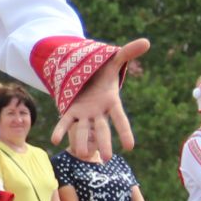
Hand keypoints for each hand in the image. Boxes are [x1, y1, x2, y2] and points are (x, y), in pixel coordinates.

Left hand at [51, 38, 149, 158]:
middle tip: (105, 159)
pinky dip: (60, 130)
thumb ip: (128, 52)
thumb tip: (147, 41)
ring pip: (83, 129)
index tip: (130, 147)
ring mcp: (84, 113)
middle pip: (102, 129)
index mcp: (111, 101)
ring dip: (82, 141)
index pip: (120, 119)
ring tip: (81, 154)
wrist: (87, 74)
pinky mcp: (70, 111)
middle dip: (103, 143)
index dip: (125, 132)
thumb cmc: (104, 70)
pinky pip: (65, 122)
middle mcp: (98, 111)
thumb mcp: (114, 60)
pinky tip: (54, 141)